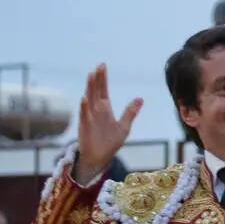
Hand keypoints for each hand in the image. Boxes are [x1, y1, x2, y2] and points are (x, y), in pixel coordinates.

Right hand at [75, 65, 141, 182]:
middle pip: (96, 91)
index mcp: (104, 109)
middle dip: (97, 79)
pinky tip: (84, 98)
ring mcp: (89, 118)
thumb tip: (140, 98)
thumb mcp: (124, 126)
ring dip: (90, 88)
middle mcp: (96, 111)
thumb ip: (130, 112)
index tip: (102, 66)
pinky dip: (84, 107)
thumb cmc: (110, 142)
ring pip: (89, 99)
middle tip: (99, 66)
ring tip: (91, 75)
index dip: (103, 79)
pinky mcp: (85, 127)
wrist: (100, 158)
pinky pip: (84, 115)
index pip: (103, 90)